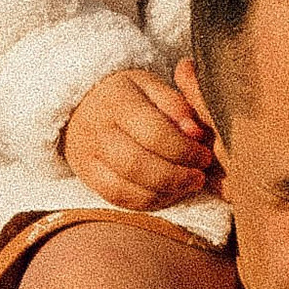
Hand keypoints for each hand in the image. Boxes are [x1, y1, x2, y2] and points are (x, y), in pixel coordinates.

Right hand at [61, 67, 220, 209]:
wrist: (83, 105)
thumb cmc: (129, 96)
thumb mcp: (153, 87)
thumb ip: (176, 106)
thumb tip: (195, 132)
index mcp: (115, 100)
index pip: (153, 132)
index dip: (184, 150)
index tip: (205, 156)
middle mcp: (96, 129)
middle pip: (136, 164)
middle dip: (176, 176)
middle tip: (199, 177)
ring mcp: (86, 156)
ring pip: (126, 188)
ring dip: (165, 192)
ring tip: (187, 185)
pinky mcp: (87, 177)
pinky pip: (119, 199)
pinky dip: (149, 201)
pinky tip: (169, 193)